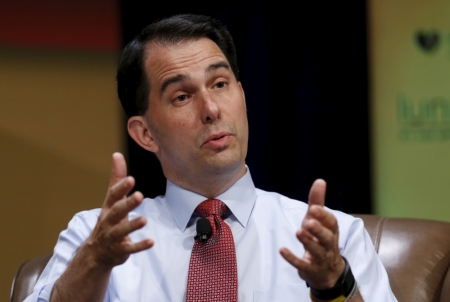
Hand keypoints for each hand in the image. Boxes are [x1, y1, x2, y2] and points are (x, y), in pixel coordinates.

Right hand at [82, 152, 153, 269]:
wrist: (95, 253)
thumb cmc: (108, 220)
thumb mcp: (111, 199)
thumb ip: (117, 178)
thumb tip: (117, 154)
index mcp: (108, 207)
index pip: (113, 195)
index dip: (121, 187)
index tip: (131, 179)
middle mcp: (109, 221)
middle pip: (117, 211)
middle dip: (127, 204)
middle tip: (140, 195)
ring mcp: (113, 237)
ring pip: (121, 231)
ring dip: (132, 225)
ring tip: (144, 219)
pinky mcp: (119, 251)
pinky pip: (130, 249)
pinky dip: (139, 246)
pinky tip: (151, 241)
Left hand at [280, 179, 344, 289]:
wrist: (328, 272)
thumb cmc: (321, 240)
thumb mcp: (318, 221)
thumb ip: (317, 202)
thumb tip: (320, 181)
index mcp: (331, 231)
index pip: (331, 223)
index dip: (323, 216)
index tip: (314, 208)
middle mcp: (328, 245)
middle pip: (326, 238)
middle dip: (318, 229)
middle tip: (308, 221)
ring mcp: (320, 258)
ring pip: (316, 251)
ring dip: (308, 241)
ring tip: (298, 232)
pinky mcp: (310, 269)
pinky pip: (302, 264)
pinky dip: (292, 258)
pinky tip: (282, 250)